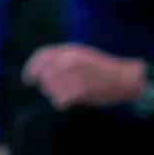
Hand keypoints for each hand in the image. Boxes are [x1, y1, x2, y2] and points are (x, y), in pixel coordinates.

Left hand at [22, 44, 142, 109]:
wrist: (125, 78)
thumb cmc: (104, 69)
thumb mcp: (83, 55)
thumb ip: (63, 59)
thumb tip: (43, 70)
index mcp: (69, 50)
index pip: (41, 57)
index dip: (31, 69)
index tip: (28, 80)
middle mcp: (68, 60)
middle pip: (43, 77)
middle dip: (46, 87)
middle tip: (55, 92)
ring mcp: (73, 75)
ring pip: (50, 90)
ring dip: (55, 96)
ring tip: (68, 96)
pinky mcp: (79, 90)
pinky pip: (59, 101)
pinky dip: (62, 104)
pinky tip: (71, 103)